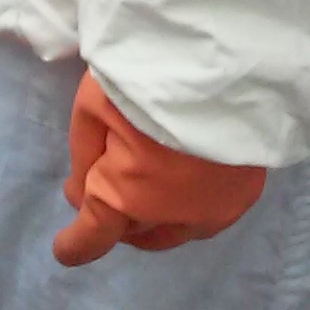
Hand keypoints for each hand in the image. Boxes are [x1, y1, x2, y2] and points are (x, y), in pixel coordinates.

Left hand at [53, 74, 265, 266]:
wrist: (221, 60)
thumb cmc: (143, 76)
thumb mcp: (91, 107)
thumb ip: (85, 157)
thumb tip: (85, 191)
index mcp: (127, 197)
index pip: (93, 235)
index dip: (76, 245)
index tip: (65, 250)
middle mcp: (173, 217)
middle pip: (134, 231)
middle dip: (112, 218)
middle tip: (91, 187)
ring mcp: (214, 210)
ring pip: (174, 229)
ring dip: (151, 216)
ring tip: (137, 187)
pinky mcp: (245, 195)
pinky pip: (208, 216)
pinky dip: (186, 206)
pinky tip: (179, 183)